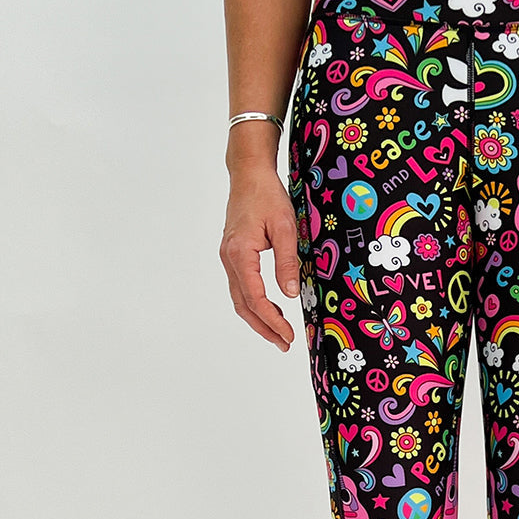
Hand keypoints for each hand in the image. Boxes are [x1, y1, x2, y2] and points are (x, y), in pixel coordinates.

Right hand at [219, 164, 299, 350]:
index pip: (255, 298)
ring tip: (279, 334)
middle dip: (264, 327)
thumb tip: (290, 294)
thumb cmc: (267, 196)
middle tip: (284, 343)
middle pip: (243, 305)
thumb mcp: (286, 227)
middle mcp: (229, 258)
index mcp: (240, 253)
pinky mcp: (233, 255)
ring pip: (240, 298)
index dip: (272, 320)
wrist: (249, 174)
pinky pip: (241, 287)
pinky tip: (270, 310)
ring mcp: (228, 258)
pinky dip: (254, 303)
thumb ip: (287, 262)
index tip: (288, 335)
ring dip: (258, 319)